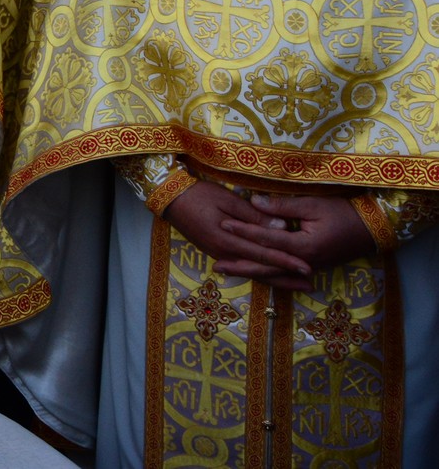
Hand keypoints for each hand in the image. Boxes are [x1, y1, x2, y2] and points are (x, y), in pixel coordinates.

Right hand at [160, 181, 349, 289]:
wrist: (169, 198)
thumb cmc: (198, 194)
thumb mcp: (227, 199)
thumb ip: (254, 215)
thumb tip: (282, 226)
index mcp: (228, 239)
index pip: (264, 253)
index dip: (287, 261)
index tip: (307, 267)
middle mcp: (225, 253)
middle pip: (261, 269)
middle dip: (286, 277)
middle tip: (309, 284)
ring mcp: (219, 255)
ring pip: (252, 272)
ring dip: (276, 279)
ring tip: (296, 286)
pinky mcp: (216, 253)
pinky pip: (242, 268)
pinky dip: (259, 274)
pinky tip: (271, 278)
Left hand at [219, 193, 377, 288]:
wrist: (372, 228)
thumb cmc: (344, 212)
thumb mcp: (313, 204)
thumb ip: (282, 206)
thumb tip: (253, 201)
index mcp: (304, 246)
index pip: (267, 239)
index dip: (244, 231)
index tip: (223, 224)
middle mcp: (304, 262)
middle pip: (266, 266)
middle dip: (241, 264)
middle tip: (216, 264)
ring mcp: (309, 268)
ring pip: (274, 274)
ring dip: (250, 272)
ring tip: (227, 270)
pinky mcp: (311, 268)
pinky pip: (284, 274)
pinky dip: (267, 274)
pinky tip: (253, 273)